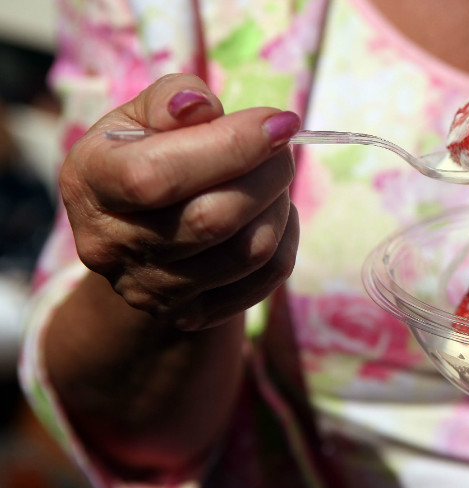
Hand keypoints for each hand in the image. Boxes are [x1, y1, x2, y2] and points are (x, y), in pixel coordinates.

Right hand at [60, 73, 301, 329]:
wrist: (138, 237)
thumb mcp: (140, 117)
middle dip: (269, 174)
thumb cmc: (146, 157)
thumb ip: (171, 100)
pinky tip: (274, 213)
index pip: (157, 176)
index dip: (230, 146)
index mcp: (90, 184)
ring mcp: (151, 289)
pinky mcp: (192, 315)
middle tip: (284, 146)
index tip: (280, 121)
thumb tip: (201, 106)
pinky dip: (286, 239)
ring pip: (248, 252)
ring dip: (280, 206)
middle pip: (212, 219)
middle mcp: (112, 245)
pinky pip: (266, 278)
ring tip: (275, 178)